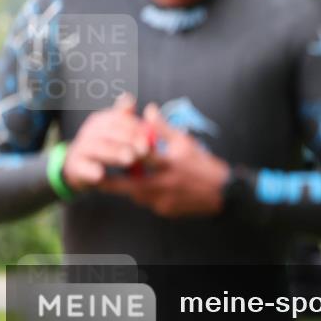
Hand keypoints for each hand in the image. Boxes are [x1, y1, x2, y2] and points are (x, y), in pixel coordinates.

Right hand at [63, 92, 149, 190]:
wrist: (80, 167)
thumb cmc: (109, 147)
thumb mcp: (122, 135)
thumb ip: (135, 125)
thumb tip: (152, 108)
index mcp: (103, 120)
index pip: (119, 118)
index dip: (135, 126)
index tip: (149, 136)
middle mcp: (90, 130)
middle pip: (109, 131)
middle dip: (128, 139)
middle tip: (144, 149)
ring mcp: (81, 147)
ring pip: (97, 147)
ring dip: (113, 153)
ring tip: (130, 159)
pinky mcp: (75, 164)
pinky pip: (81, 166)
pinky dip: (90, 170)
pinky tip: (100, 175)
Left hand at [100, 102, 228, 217]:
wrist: (224, 192)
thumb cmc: (204, 164)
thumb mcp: (186, 142)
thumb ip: (164, 128)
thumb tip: (149, 109)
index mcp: (170, 163)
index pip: (139, 157)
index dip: (121, 154)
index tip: (104, 152)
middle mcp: (166, 183)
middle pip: (130, 185)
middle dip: (110, 183)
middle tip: (96, 179)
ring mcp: (165, 200)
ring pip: (138, 195)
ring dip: (132, 188)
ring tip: (127, 181)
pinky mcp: (167, 211)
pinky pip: (150, 203)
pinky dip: (147, 196)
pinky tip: (151, 189)